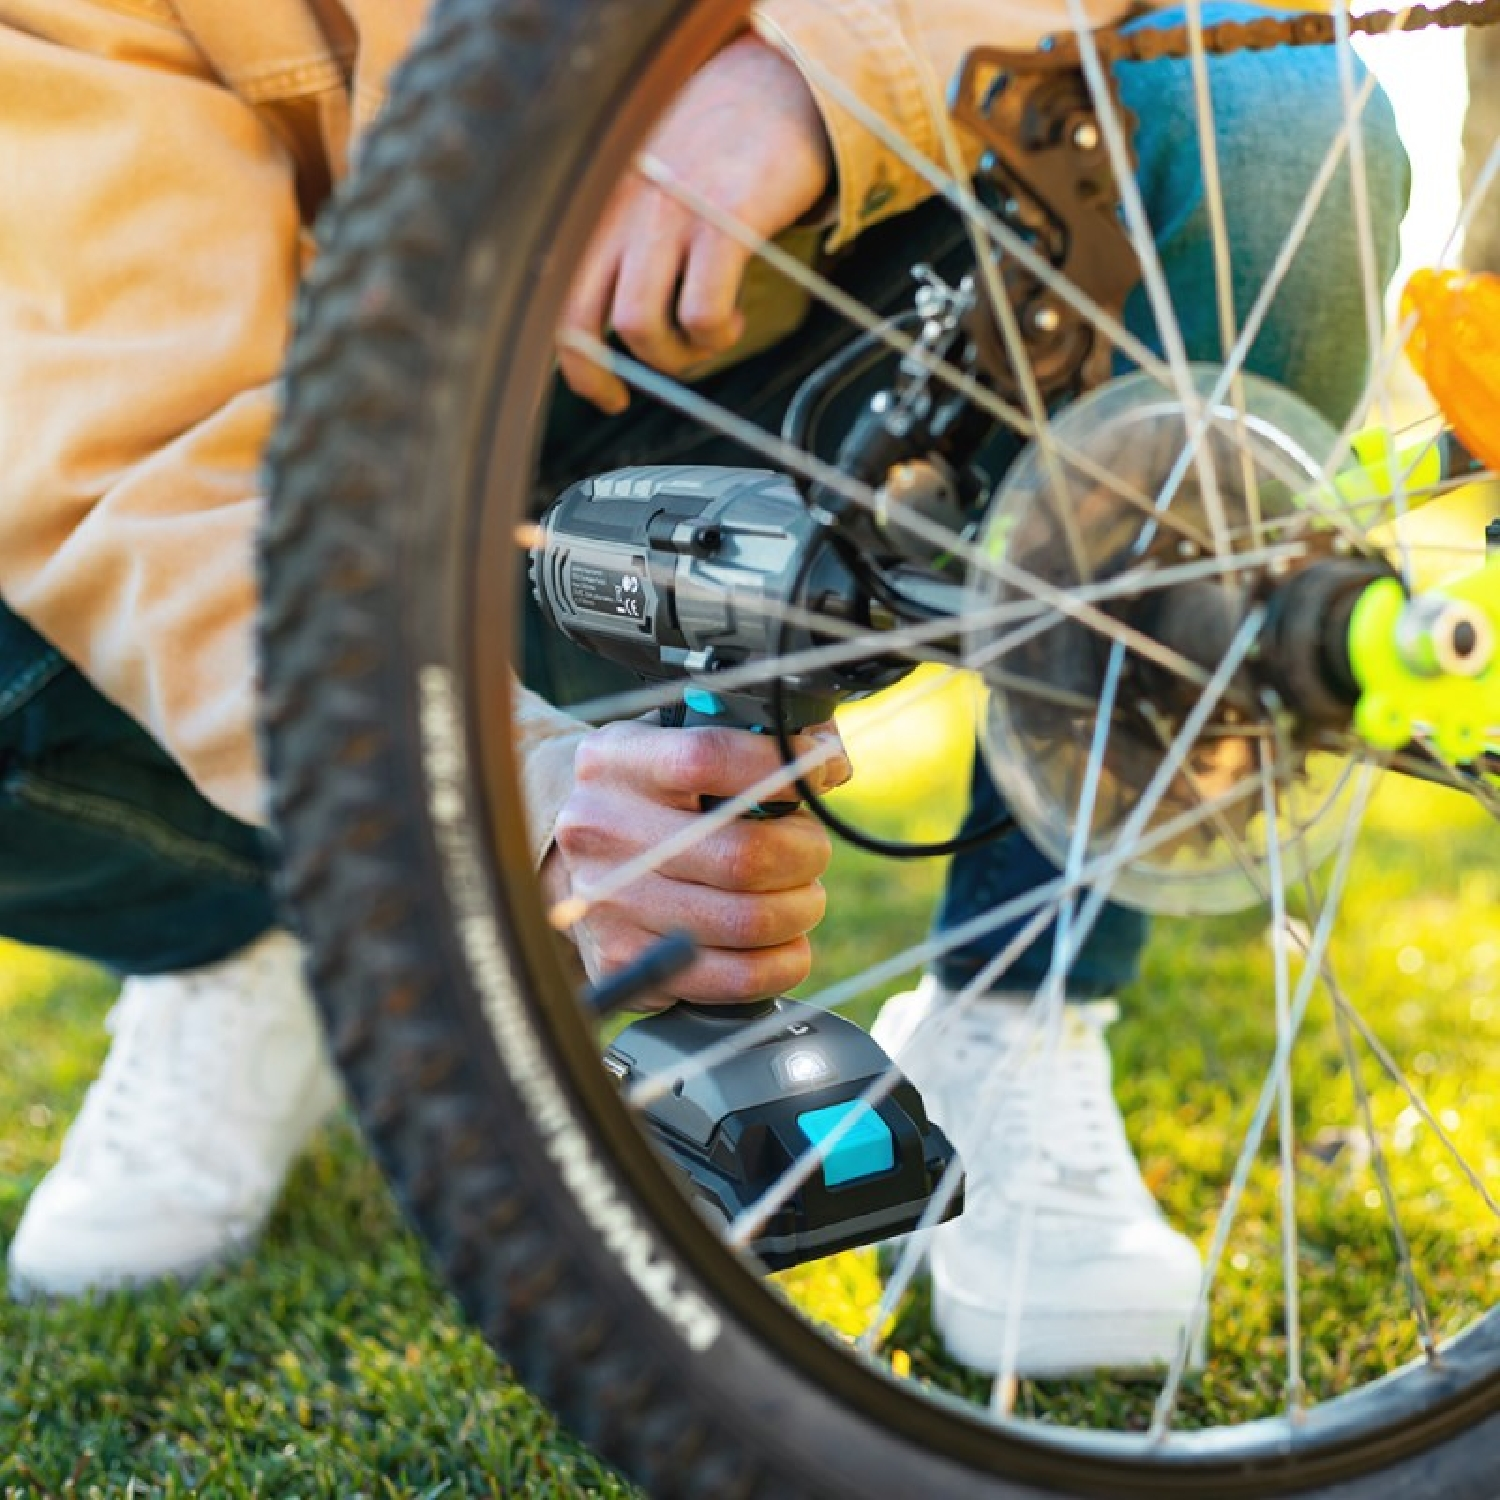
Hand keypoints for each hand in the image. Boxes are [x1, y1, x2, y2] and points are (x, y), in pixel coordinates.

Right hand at [542, 719, 850, 1005]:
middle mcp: (602, 830)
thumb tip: (827, 760)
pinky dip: (784, 961)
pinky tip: (784, 941)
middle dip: (807, 853)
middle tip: (812, 850)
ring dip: (800, 908)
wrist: (569, 863)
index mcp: (616, 762)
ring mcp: (608, 903)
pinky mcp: (624, 962)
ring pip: (750, 921)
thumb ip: (745, 741)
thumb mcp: (670, 746)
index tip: (822, 768)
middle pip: (744, 854)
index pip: (711, 757)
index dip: (783, 767)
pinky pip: (738, 978)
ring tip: (799, 894)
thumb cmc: (649, 799)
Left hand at [559, 32, 832, 412]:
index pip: (557, 302)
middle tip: (663, 372)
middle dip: (617, 372)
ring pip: (640, 326)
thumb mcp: (651, 189)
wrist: (781, 87)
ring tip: (711, 336)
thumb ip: (626, 243)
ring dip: (680, 355)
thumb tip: (621, 328)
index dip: (578, 366)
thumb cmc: (720, 148)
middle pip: (582, 323)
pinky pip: (701, 311)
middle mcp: (620, 209)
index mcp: (597, 207)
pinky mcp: (719, 221)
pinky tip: (731, 320)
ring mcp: (666, 214)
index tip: (608, 395)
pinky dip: (717, 334)